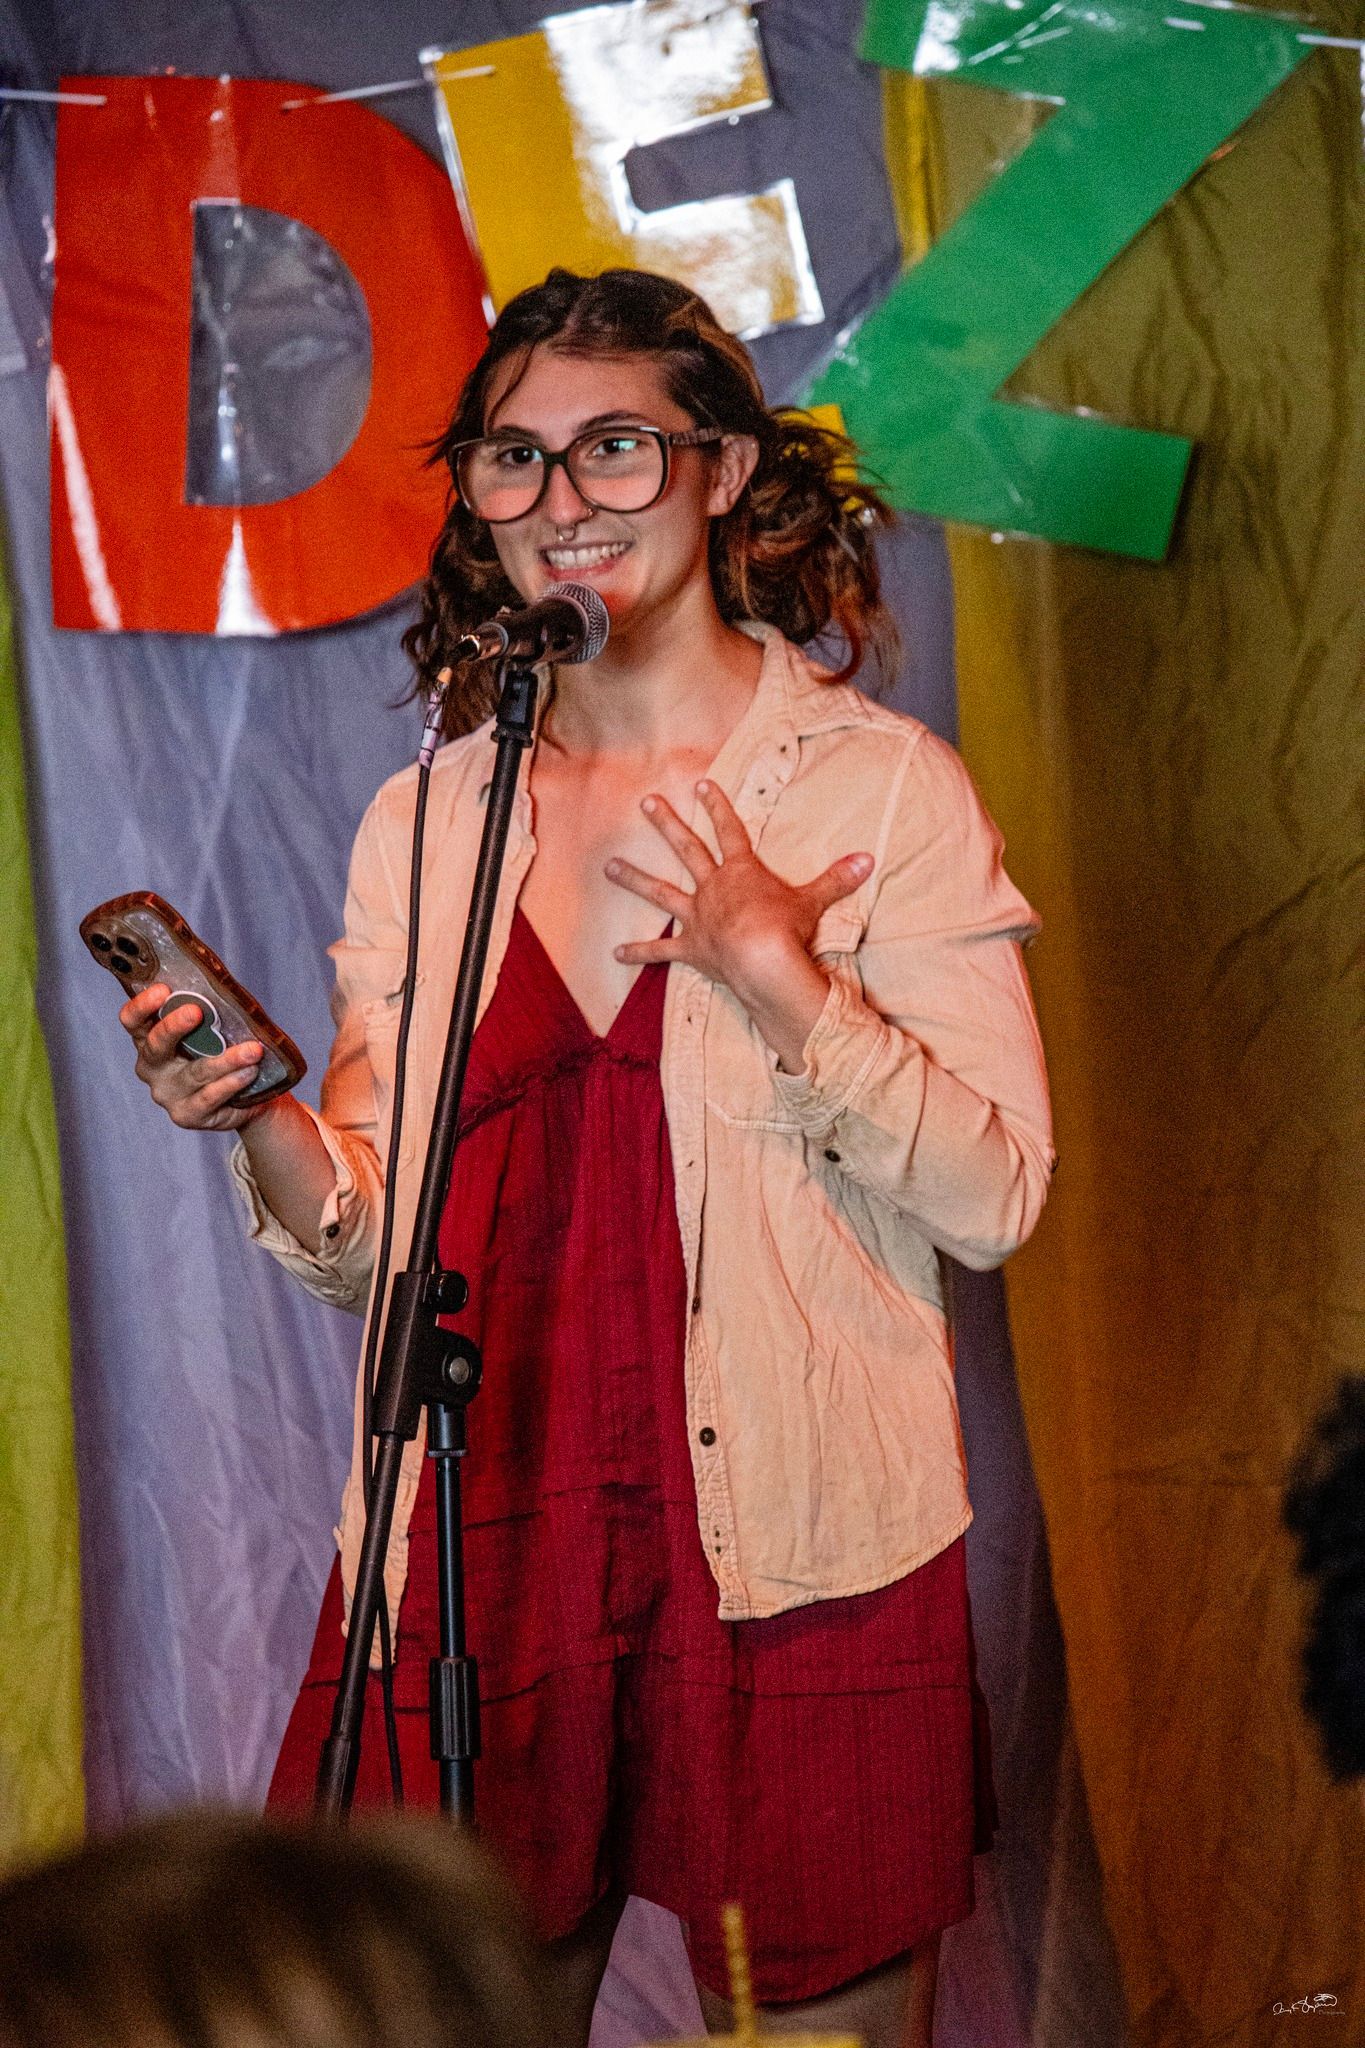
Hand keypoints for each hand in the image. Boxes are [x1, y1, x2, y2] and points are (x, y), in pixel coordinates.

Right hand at [120, 982, 272, 1132]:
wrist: (248, 1096)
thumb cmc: (225, 1053)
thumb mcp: (214, 1030)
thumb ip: (211, 1012)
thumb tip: (227, 990)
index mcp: (150, 1040)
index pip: (134, 1021)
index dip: (142, 1006)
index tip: (163, 989)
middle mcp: (153, 1068)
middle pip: (155, 1045)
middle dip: (173, 1027)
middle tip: (196, 1012)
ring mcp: (168, 1094)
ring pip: (194, 1073)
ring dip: (226, 1060)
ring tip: (252, 1050)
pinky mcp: (186, 1115)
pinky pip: (209, 1096)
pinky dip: (232, 1083)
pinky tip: (249, 1072)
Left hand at [605, 780, 871, 1070]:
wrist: (764, 961)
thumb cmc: (788, 929)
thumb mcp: (815, 900)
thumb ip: (837, 879)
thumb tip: (869, 858)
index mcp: (741, 872)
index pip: (730, 830)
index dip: (718, 806)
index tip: (703, 784)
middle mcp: (713, 888)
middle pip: (686, 849)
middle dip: (667, 823)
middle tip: (647, 802)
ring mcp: (697, 917)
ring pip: (660, 892)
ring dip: (633, 878)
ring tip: (608, 866)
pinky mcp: (691, 949)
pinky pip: (660, 951)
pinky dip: (638, 953)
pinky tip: (616, 952)